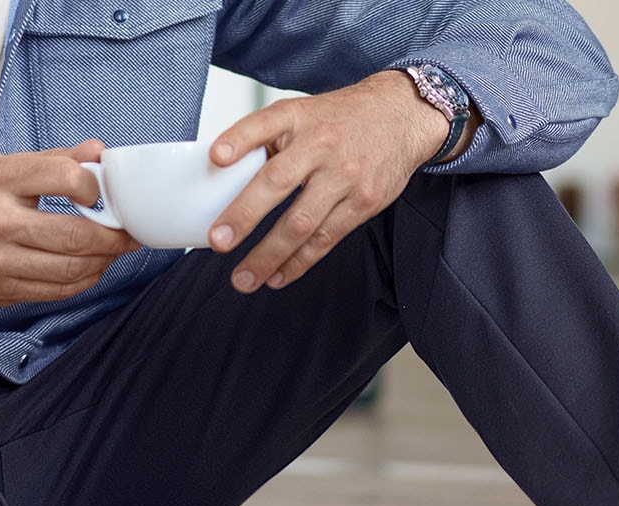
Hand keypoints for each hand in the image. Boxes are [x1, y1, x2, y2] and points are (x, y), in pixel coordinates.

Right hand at [0, 140, 140, 308]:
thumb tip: (97, 152)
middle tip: (128, 233)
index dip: (94, 187)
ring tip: (113, 252)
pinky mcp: (3, 290)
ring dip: (103, 262)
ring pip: (71, 269)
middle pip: (75, 234)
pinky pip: (57, 291)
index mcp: (0, 180)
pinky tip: (90, 269)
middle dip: (113, 236)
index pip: (64, 177)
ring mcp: (0, 261)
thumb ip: (51, 160)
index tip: (100, 194)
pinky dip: (83, 281)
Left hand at [206, 70, 464, 293]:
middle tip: (220, 242)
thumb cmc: (339, 120)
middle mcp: (321, 145)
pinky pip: (325, 239)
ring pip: (302, 222)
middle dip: (246, 215)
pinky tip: (276, 277)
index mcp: (298, 117)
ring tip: (242, 279)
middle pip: (279, 181)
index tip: (216, 158)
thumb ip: (266, 140)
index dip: (239, 139)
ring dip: (269, 255)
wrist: (402, 116)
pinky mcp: (363, 202)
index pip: (264, 123)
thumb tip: (220, 175)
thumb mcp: (301, 114)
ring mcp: (345, 176)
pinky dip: (298, 262)